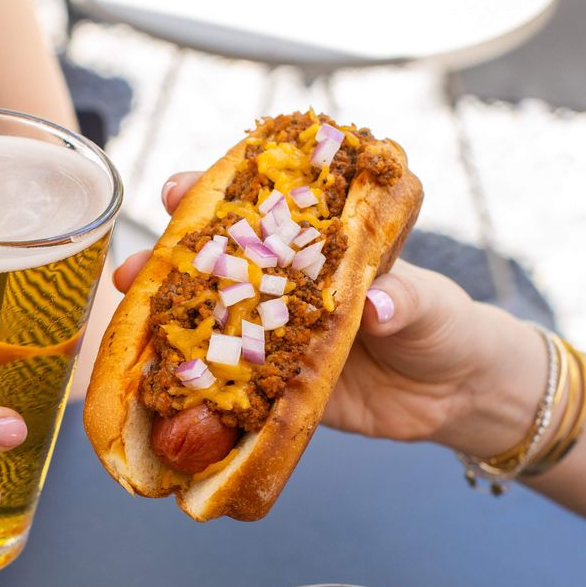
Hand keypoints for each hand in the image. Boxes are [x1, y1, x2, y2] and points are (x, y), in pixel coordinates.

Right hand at [114, 175, 544, 458]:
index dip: (215, 198)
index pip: (259, 211)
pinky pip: (229, 393)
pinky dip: (193, 395)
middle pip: (216, 268)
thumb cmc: (446, 326)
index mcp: (317, 247)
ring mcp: (275, 341)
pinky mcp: (276, 392)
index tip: (182, 191)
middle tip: (134, 267)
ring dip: (162, 327)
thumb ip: (405, 301)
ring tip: (126, 324)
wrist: (459, 395)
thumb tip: (379, 306)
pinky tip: (157, 395)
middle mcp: (285, 289)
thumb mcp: (430, 305)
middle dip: (167, 263)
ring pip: (209, 328)